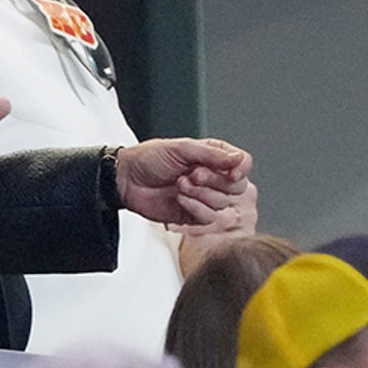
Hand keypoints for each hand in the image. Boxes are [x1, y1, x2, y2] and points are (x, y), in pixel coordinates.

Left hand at [116, 137, 252, 232]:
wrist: (126, 181)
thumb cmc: (148, 159)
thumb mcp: (180, 148)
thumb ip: (211, 154)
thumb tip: (239, 158)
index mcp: (211, 156)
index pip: (241, 163)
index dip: (239, 169)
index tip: (231, 172)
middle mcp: (211, 177)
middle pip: (236, 186)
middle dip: (214, 181)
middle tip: (193, 174)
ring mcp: (204, 197)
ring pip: (223, 203)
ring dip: (201, 194)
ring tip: (179, 184)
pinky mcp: (195, 216)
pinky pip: (208, 218)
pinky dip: (195, 208)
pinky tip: (178, 198)